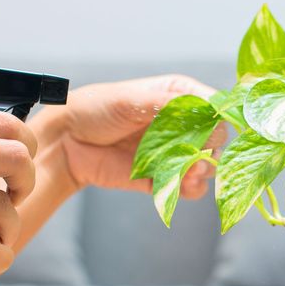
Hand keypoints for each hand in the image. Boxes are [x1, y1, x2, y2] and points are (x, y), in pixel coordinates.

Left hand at [37, 75, 226, 198]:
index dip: (217, 118)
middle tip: (198, 157)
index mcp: (177, 96)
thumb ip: (167, 106)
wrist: (66, 142)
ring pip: (206, 166)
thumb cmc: (95, 109)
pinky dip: (189, 189)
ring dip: (202, 172)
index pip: (213, 106)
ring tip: (190, 174)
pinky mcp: (162, 178)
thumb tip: (204, 110)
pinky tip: (181, 186)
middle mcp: (181, 124)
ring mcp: (173, 152)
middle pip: (215, 139)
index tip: (211, 130)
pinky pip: (187, 188)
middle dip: (210, 149)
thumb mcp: (130, 99)